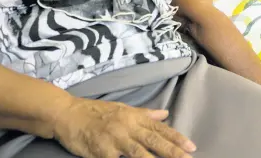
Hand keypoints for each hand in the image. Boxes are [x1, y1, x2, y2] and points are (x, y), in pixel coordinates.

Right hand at [53, 97, 196, 157]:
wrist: (69, 114)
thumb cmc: (97, 112)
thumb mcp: (123, 109)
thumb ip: (145, 114)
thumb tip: (165, 114)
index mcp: (134, 117)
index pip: (159, 129)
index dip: (176, 138)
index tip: (191, 147)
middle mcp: (127, 127)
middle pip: (154, 141)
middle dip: (172, 152)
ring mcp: (115, 140)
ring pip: (139, 154)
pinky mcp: (102, 152)